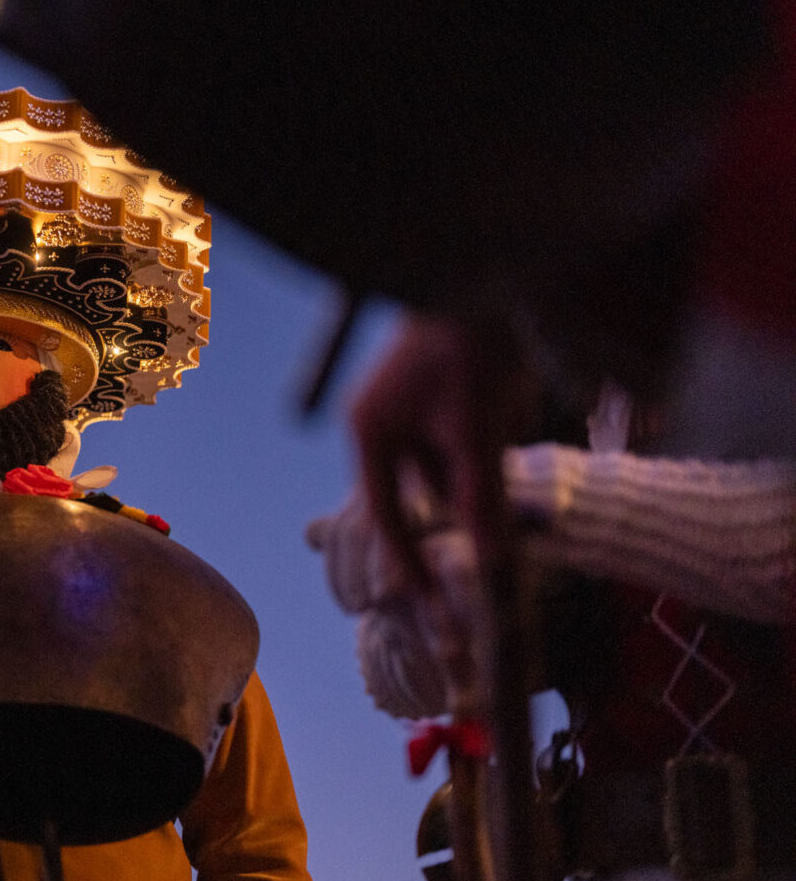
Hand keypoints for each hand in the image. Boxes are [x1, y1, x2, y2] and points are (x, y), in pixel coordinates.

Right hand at [347, 314, 527, 587]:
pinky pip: (457, 443)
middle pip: (419, 495)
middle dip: (452, 521)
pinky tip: (509, 439)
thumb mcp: (477, 431)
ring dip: (476, 483)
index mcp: (371, 435)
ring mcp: (407, 409)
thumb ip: (479, 495)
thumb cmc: (469, 349)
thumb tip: (490, 557)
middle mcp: (381, 426)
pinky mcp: (436, 394)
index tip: (427, 605)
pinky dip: (483, 456)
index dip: (408, 563)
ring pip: (444, 469)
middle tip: (479, 559)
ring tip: (506, 460)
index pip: (389, 516)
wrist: (482, 275)